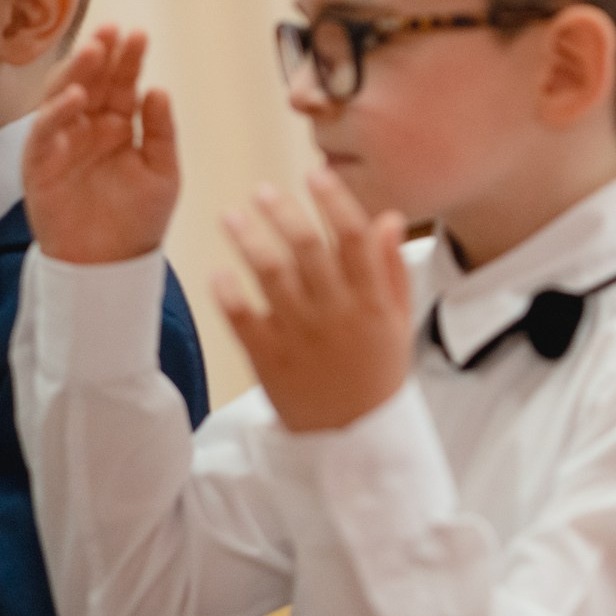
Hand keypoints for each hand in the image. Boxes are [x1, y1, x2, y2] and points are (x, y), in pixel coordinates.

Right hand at [23, 26, 178, 265]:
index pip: (121, 82)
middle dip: (99, 55)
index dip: (128, 59)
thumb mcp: (162, 172)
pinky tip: (75, 97)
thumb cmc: (139, 218)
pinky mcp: (39, 165)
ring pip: (61, 97)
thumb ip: (159, 131)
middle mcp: (86, 127)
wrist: (110, 265)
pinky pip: (43, 133)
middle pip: (90, 81)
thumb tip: (157, 89)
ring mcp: (61, 143)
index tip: (139, 34)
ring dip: (75, 73)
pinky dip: (56, 113)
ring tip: (94, 51)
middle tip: (111, 31)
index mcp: (116, 124)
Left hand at [217, 168, 409, 433]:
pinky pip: (244, 321)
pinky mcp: (270, 362)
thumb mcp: (398, 320)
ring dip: (249, 242)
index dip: (334, 202)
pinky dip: (230, 295)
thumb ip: (391, 268)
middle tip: (263, 190)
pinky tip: (218, 273)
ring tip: (231, 216)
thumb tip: (386, 217)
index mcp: (371, 301)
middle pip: (307, 249)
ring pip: (271, 277)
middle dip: (284, 213)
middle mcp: (337, 314)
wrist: (355, 441)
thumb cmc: (378, 374)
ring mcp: (302, 338)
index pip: (353, 238)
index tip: (315, 174)